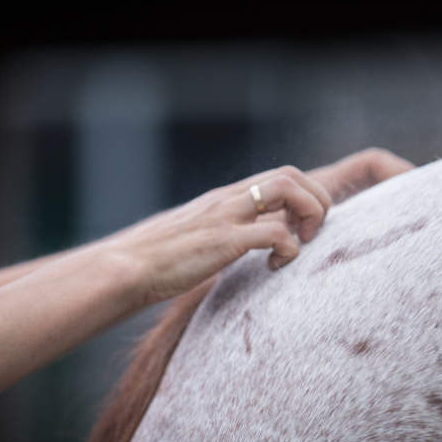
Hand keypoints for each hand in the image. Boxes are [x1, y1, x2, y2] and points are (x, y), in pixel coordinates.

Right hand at [110, 148, 413, 305]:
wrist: (125, 268)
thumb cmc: (158, 261)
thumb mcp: (196, 241)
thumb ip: (223, 237)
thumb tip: (244, 251)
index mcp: (225, 199)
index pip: (278, 176)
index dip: (306, 195)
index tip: (307, 227)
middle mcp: (228, 199)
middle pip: (290, 174)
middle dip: (316, 200)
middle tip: (310, 235)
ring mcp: (226, 216)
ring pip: (287, 188)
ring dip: (308, 214)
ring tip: (301, 244)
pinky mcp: (223, 240)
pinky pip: (274, 232)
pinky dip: (288, 249)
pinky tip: (275, 268)